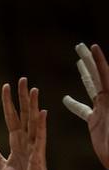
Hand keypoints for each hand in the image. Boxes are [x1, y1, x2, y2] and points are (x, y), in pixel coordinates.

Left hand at [0, 78, 55, 169]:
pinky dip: (41, 125)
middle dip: (22, 98)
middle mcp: (27, 140)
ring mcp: (33, 146)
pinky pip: (40, 138)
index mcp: (17, 142)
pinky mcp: (38, 155)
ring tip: (33, 89)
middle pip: (24, 115)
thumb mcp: (2, 166)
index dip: (8, 103)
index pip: (12, 118)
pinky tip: (42, 112)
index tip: (6, 87)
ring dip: (33, 106)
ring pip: (33, 122)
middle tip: (22, 79)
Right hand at [63, 43, 108, 168]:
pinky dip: (74, 104)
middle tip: (80, 46)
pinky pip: (83, 110)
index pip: (105, 77)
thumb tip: (106, 97)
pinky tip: (65, 99)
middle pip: (97, 76)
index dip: (99, 62)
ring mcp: (102, 111)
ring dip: (85, 74)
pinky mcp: (96, 122)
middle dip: (89, 61)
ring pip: (91, 88)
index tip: (92, 47)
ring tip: (78, 60)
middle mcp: (108, 103)